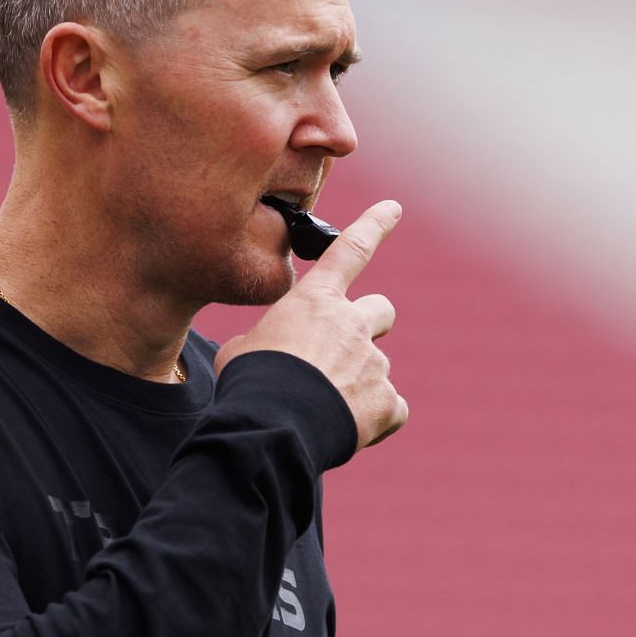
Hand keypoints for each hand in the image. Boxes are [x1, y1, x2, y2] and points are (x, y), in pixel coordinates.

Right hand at [215, 200, 406, 452]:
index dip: (374, 224)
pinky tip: (349, 429)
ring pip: (378, 368)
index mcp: (315, 301)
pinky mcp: (387, 401)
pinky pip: (392, 408)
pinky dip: (376, 418)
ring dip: (357, 383)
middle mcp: (352, 324)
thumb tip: (273, 353)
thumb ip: (267, 342)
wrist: (272, 426)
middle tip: (346, 351)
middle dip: (369, 325)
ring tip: (323, 409)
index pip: (350, 250)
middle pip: (382, 309)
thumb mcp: (241, 350)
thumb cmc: (249, 382)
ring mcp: (374, 363)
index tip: (394, 207)